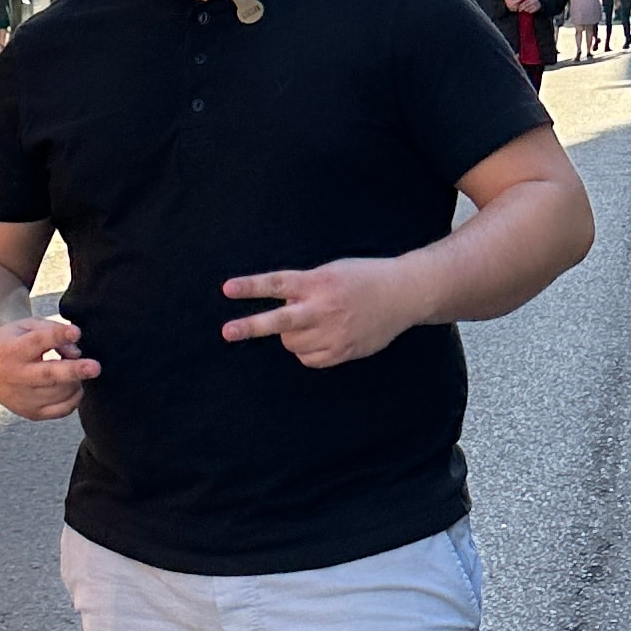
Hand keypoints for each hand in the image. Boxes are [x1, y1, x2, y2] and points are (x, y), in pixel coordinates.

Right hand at [0, 306, 98, 420]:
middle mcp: (16, 376)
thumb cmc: (10, 341)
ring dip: (76, 380)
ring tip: (74, 369)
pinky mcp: (30, 413)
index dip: (58, 336)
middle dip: (74, 371)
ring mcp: (22, 398)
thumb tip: (76, 352)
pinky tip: (73, 386)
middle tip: (95, 367)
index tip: (76, 331)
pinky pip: (61, 410)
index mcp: (12, 350)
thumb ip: (53, 331)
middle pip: (49, 375)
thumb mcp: (26, 326)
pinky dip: (74, 398)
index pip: (38, 342)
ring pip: (60, 393)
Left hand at [223, 257, 417, 366]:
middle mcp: (324, 307)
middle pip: (280, 321)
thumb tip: (279, 303)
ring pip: (292, 343)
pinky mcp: (343, 351)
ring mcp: (334, 332)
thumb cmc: (363, 278)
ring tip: (312, 322)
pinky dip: (308, 350)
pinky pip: (309, 359)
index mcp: (319, 281)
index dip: (251, 287)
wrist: (403, 295)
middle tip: (227, 332)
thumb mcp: (331, 271)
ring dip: (292, 335)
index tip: (228, 289)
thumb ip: (305, 286)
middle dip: (251, 327)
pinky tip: (323, 336)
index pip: (278, 283)